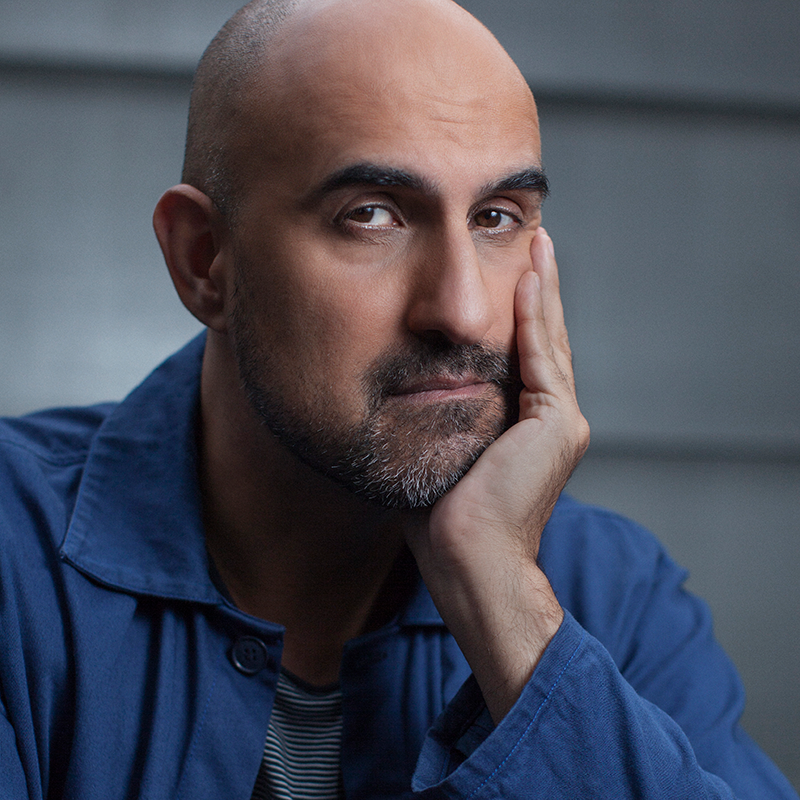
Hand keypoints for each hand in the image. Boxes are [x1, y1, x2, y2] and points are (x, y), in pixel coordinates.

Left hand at [405, 228, 589, 722]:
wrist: (468, 563)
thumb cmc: (444, 519)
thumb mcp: (439, 451)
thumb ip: (438, 417)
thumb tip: (405, 389)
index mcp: (526, 427)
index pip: (525, 356)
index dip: (519, 313)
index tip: (508, 272)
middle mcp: (551, 420)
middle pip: (543, 339)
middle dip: (537, 288)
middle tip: (533, 240)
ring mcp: (559, 423)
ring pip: (548, 340)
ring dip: (541, 289)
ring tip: (538, 243)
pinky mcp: (556, 425)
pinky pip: (542, 357)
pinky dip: (535, 316)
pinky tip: (528, 278)